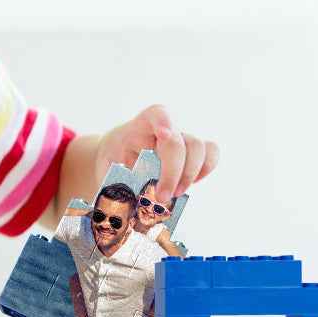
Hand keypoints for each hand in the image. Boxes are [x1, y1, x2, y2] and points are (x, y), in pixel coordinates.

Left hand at [96, 105, 218, 199]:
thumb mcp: (107, 167)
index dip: (164, 121)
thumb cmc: (112, 160)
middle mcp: (165, 129)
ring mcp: (181, 139)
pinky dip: (204, 171)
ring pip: (201, 147)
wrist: (115, 157)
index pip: (157, 114)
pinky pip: (210, 154)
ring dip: (190, 175)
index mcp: (140, 126)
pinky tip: (187, 185)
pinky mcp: (192, 153)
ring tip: (175, 193)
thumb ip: (121, 180)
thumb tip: (132, 202)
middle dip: (174, 172)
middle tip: (163, 196)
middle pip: (180, 141)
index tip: (164, 135)